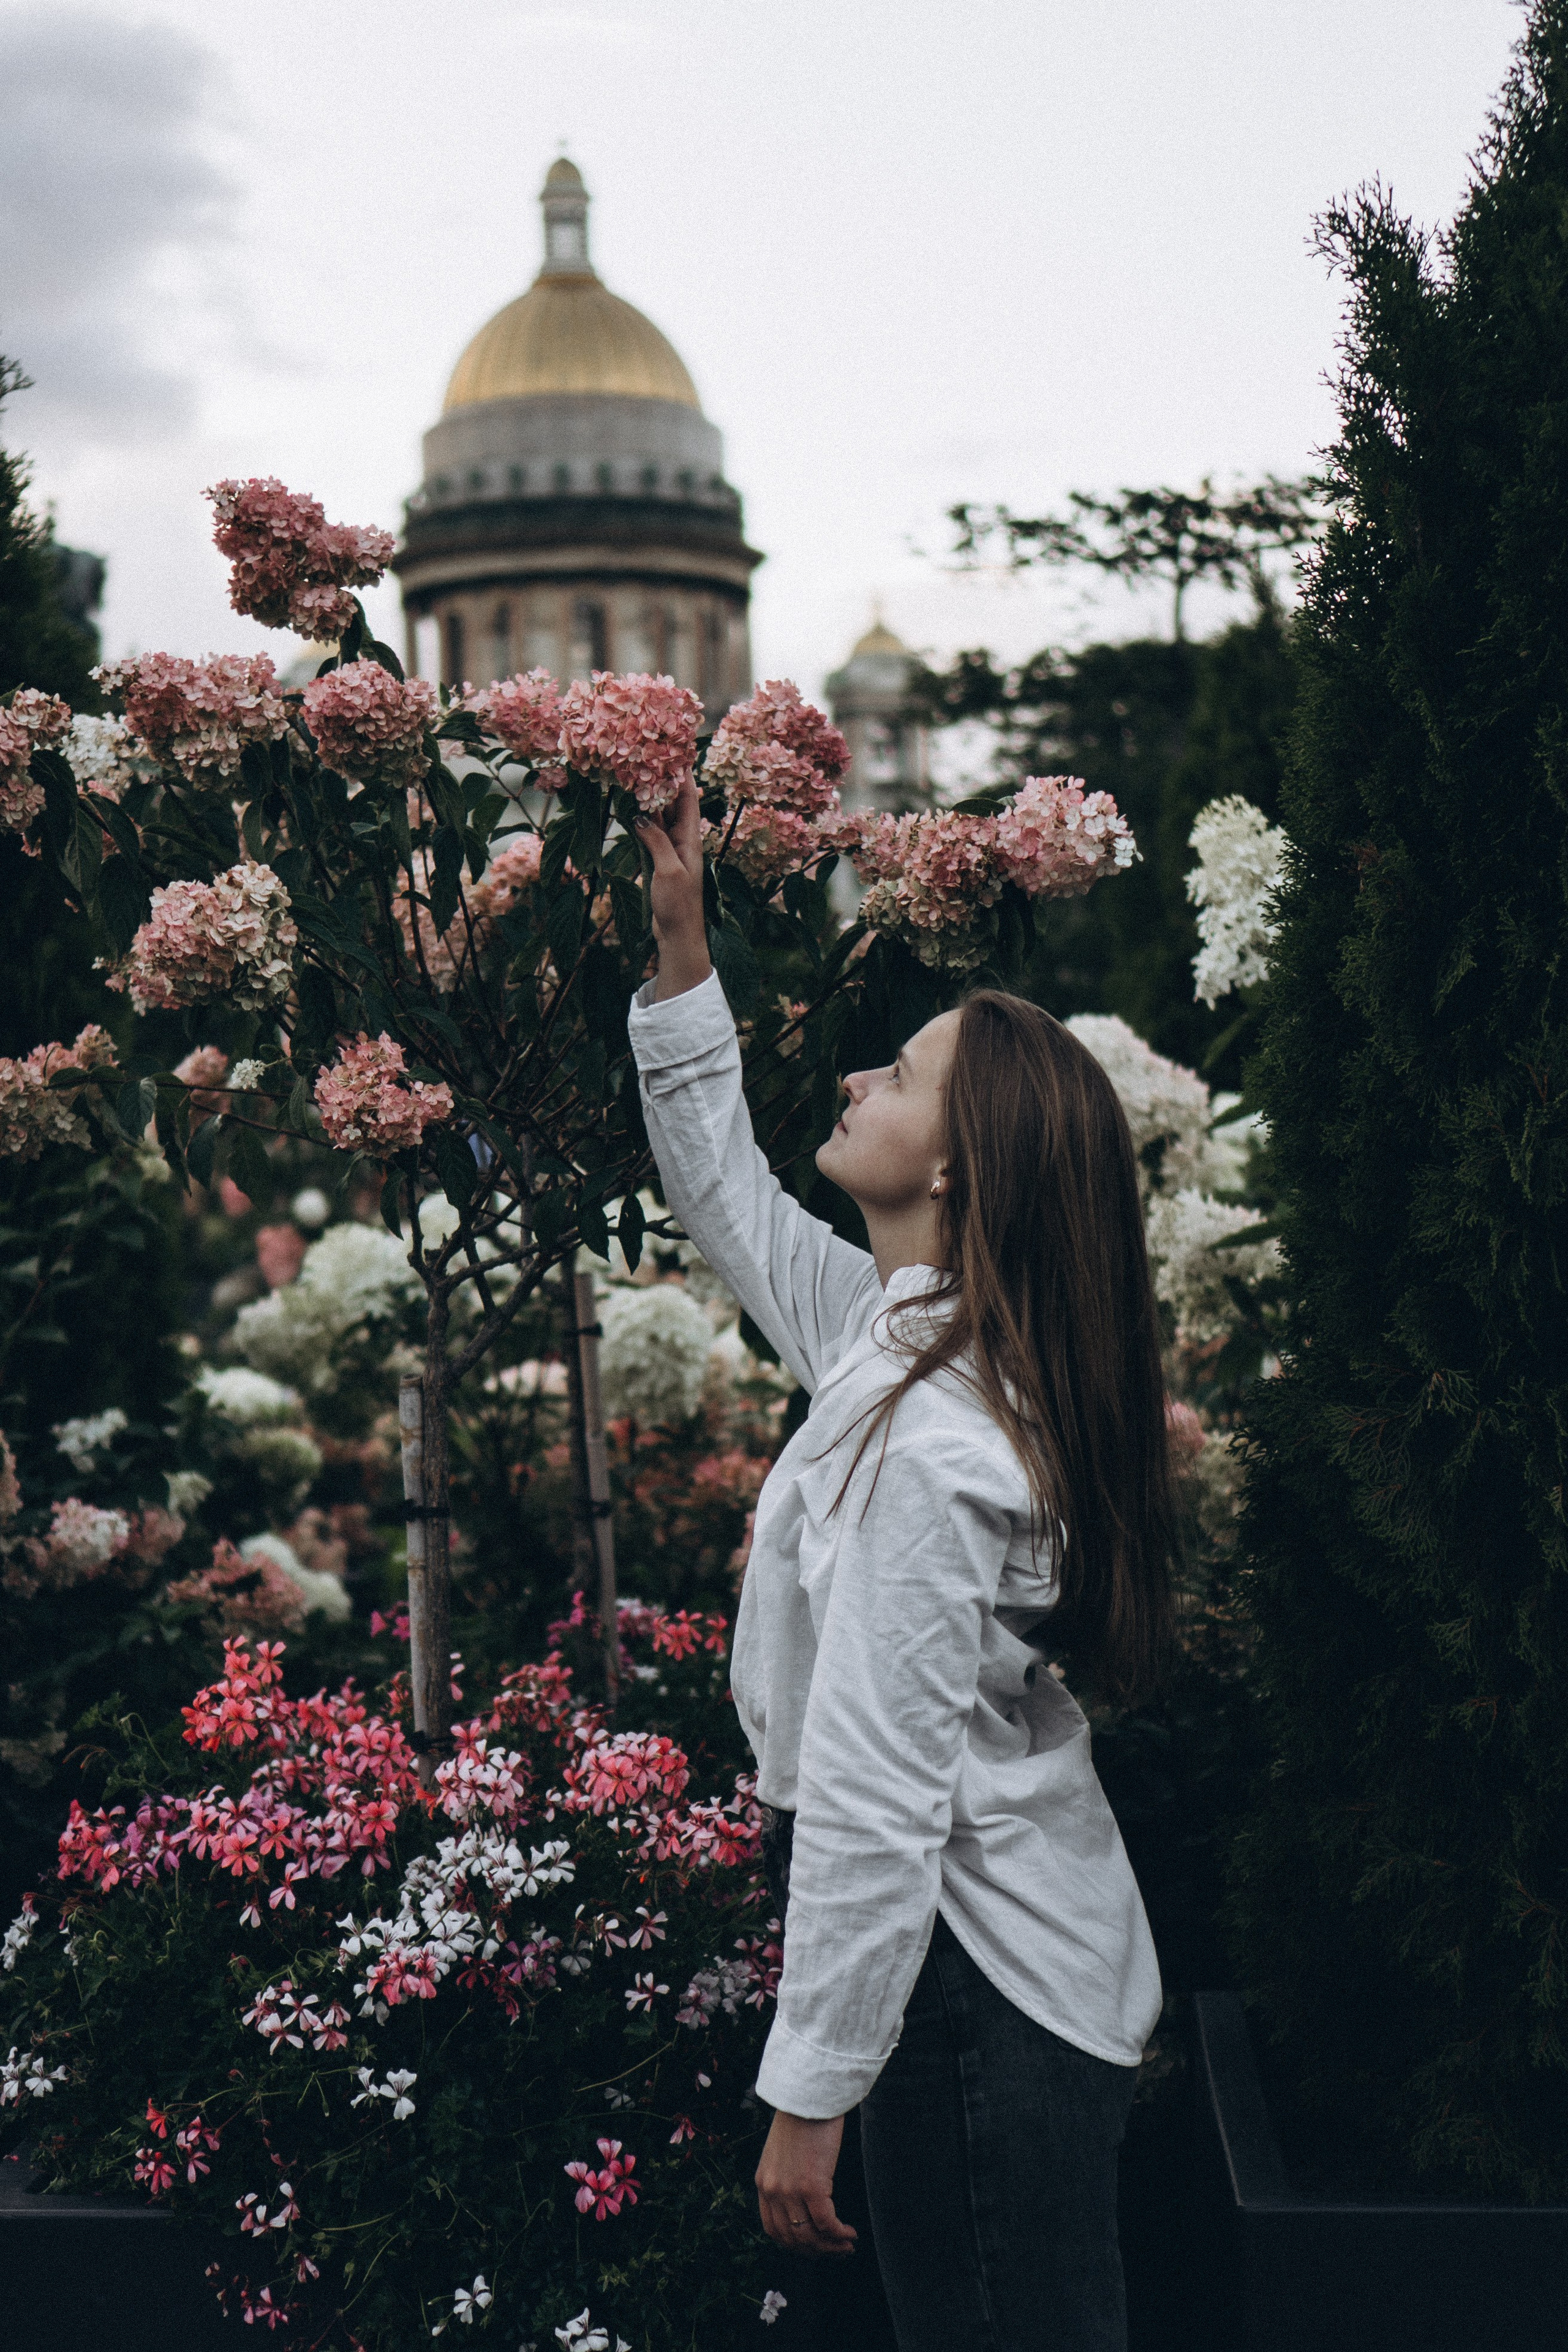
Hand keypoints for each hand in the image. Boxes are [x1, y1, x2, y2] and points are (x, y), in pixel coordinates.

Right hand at [635, 771, 711, 1000]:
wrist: (677, 935)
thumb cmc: (678, 906)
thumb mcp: (667, 871)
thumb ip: (655, 841)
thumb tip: (640, 814)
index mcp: (691, 840)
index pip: (689, 801)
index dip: (683, 776)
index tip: (677, 752)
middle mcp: (683, 842)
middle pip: (673, 805)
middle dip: (663, 782)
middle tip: (649, 758)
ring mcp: (671, 852)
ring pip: (660, 818)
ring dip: (650, 800)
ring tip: (637, 776)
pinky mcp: (660, 862)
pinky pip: (651, 835)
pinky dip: (642, 821)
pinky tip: (631, 809)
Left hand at [755, 2109, 856, 2257]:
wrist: (809, 2096)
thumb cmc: (802, 2119)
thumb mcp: (782, 2153)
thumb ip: (785, 2178)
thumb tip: (803, 2205)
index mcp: (763, 2183)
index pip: (774, 2230)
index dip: (796, 2245)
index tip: (815, 2247)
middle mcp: (772, 2191)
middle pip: (792, 2238)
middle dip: (816, 2250)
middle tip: (836, 2251)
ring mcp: (790, 2191)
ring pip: (809, 2236)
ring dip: (830, 2246)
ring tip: (847, 2244)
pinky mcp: (812, 2186)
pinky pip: (826, 2223)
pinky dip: (839, 2233)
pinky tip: (850, 2233)